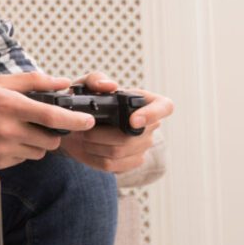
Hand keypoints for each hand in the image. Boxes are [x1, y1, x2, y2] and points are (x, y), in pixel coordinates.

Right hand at [0, 71, 94, 168]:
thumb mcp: (0, 83)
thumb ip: (34, 81)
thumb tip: (63, 82)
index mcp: (10, 105)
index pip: (53, 116)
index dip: (75, 120)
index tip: (89, 120)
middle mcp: (7, 129)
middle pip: (51, 140)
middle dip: (53, 134)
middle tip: (42, 124)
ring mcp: (1, 148)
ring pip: (38, 152)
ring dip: (36, 144)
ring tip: (18, 132)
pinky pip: (22, 160)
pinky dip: (20, 152)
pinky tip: (5, 140)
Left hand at [59, 72, 174, 173]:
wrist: (78, 126)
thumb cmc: (88, 102)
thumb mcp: (87, 85)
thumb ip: (95, 80)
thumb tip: (110, 86)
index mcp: (146, 102)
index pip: (165, 107)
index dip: (152, 115)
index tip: (132, 121)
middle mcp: (150, 126)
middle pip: (130, 137)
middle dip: (99, 133)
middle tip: (84, 126)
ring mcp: (143, 145)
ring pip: (117, 151)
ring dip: (93, 144)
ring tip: (83, 135)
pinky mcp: (132, 161)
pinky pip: (112, 164)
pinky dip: (93, 156)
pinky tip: (88, 147)